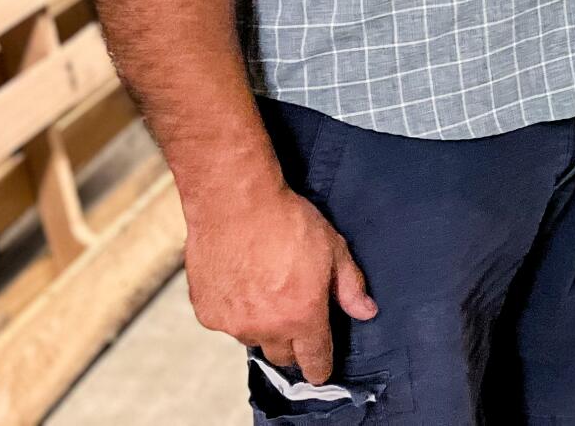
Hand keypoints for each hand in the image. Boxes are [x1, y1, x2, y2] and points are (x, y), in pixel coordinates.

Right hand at [183, 182, 376, 385]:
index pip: (315, 360)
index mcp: (302, 315)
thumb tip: (366, 311)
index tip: (322, 369)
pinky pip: (228, 324)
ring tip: (268, 289)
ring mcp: (234, 323)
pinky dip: (237, 311)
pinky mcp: (208, 314)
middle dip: (293, 344)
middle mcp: (266, 327)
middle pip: (283, 356)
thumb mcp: (333, 248)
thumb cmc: (287, 221)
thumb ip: (350, 286)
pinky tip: (243, 282)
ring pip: (254, 339)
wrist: (235, 203)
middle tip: (297, 317)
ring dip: (264, 326)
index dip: (321, 367)